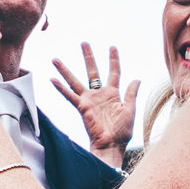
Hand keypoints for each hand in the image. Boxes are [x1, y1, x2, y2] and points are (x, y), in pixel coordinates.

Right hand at [50, 43, 140, 163]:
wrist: (112, 145)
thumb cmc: (123, 131)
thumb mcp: (130, 110)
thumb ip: (131, 94)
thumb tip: (137, 79)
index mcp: (113, 93)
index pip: (114, 72)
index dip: (113, 59)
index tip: (112, 46)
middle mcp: (99, 94)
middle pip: (92, 71)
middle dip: (88, 57)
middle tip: (84, 43)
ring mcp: (89, 100)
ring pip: (75, 81)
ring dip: (65, 70)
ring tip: (56, 60)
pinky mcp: (82, 108)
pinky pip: (70, 96)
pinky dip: (61, 88)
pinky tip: (52, 79)